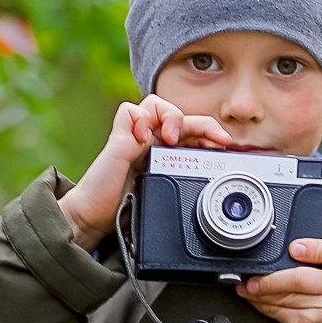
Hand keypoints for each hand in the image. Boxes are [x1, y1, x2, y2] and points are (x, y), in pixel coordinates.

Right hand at [55, 94, 232, 250]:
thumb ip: (182, 184)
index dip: (211, 134)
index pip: (193, 132)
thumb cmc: (126, 210)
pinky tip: (142, 138)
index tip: (228, 147)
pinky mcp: (118, 138)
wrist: (94, 218)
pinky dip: (140, 118)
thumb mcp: (165, 195)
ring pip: (157, 104)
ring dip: (171, 116)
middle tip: (218, 140)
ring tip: (171, 139)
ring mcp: (134, 137)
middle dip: (205, 125)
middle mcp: (151, 142)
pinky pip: (130, 110)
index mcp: (165, 154)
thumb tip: (213, 186)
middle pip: (181, 116)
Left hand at [237, 237, 321, 322]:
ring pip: (285, 293)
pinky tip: (258, 302)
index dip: (314, 247)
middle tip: (252, 279)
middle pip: (300, 276)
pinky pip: (279, 309)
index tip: (294, 249)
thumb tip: (272, 260)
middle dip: (270, 278)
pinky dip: (263, 305)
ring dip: (261, 292)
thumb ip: (310, 269)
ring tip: (250, 289)